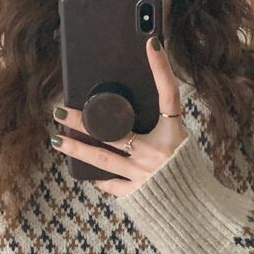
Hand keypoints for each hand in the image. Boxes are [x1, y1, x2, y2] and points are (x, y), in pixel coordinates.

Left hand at [50, 35, 188, 198]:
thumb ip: (156, 129)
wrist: (196, 210)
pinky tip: (86, 171)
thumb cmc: (185, 172)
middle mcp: (156, 153)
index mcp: (173, 134)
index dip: (162, 68)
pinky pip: (111, 184)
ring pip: (103, 160)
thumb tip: (122, 111)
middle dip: (84, 120)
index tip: (151, 43)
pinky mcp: (136, 194)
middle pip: (115, 130)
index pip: (169, 95)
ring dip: (77, 149)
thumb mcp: (178, 143)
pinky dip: (100, 177)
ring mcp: (144, 175)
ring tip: (57, 141)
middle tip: (60, 111)